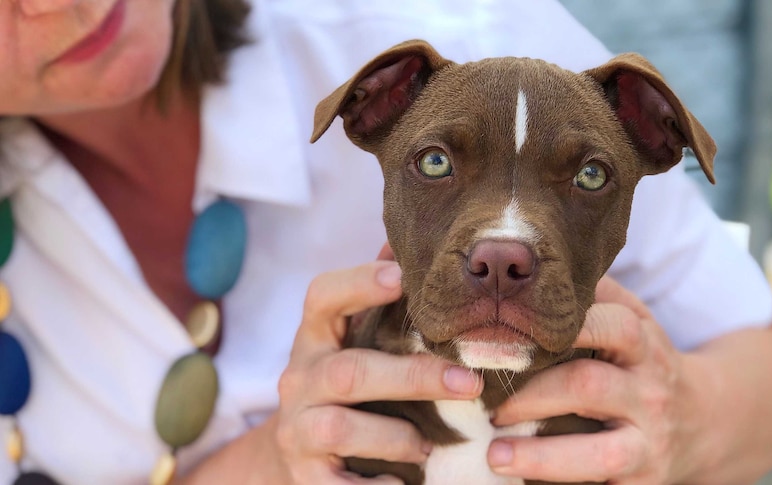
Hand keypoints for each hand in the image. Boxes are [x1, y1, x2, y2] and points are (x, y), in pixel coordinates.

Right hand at [274, 253, 483, 483]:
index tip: (402, 278)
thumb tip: (409, 241)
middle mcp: (299, 378)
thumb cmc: (347, 383)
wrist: (300, 450)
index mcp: (316, 337)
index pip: (321, 297)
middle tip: (470, 383)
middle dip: (412, 378)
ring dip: (395, 436)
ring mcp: (297, 429)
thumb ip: (379, 300)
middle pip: (348, 372)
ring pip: (338, 427)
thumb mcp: (356, 339)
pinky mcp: (305, 475)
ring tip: (432, 445)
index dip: (357, 284)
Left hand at [488, 275, 705, 483]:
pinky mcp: (643, 483)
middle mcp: (650, 391)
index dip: (560, 328)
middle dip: (532, 394)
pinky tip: (522, 482)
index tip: (508, 333)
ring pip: (600, 452)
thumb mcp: (635, 319)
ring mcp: (649, 442)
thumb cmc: (645, 363)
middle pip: (588, 385)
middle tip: (486, 402)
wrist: (708, 422)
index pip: (608, 325)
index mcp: (644, 344)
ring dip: (541, 456)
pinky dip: (559, 483)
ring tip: (495, 454)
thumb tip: (537, 268)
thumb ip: (596, 294)